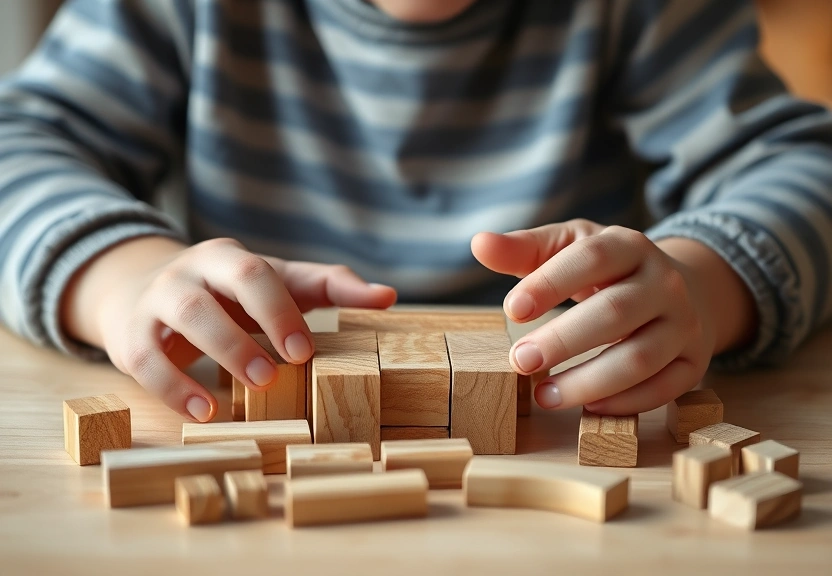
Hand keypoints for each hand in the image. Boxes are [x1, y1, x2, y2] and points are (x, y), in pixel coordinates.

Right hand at [61, 236, 396, 420]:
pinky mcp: (132, 339)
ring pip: (184, 320)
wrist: (140, 291)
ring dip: (220, 353)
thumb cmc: (228, 293)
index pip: (256, 276)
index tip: (306, 351)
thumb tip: (389, 296)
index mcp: (228, 259)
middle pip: (215, 294)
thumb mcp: (277, 283)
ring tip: (253, 389)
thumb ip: (330, 288)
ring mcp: (156, 303)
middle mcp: (189, 274)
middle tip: (280, 371)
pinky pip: (147, 362)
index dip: (280, 312)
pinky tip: (205, 412)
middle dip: (248, 331)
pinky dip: (175, 388)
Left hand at [472, 220, 754, 414]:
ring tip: (544, 395)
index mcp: (629, 246)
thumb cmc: (608, 269)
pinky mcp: (695, 361)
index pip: (592, 259)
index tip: (511, 309)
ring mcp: (684, 323)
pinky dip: (625, 403)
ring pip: (640, 358)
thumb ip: (525, 249)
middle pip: (614, 313)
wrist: (679, 288)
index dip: (551, 283)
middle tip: (520, 361)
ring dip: (588, 382)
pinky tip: (588, 408)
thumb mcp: (569, 248)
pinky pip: (664, 389)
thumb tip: (479, 243)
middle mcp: (664, 282)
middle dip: (562, 341)